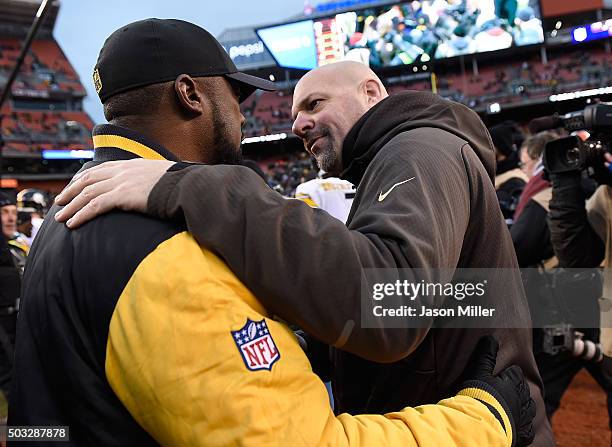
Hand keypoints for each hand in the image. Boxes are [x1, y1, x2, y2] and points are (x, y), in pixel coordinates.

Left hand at [54, 159, 174, 227]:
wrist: (188, 187)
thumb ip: (152, 180)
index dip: (84, 178)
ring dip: (71, 206)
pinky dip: (81, 214)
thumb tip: (155, 188)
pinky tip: (73, 223)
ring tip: (61, 218)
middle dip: (71, 191)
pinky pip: (95, 205)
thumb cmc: (182, 186)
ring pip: (87, 193)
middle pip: (89, 179)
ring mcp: (122, 181)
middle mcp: (123, 170)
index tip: (75, 186)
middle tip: (60, 202)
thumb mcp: (164, 177)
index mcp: (132, 164)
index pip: (101, 169)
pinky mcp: (123, 195)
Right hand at [458, 336, 535, 446]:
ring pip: (529, 409)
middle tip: (503, 391)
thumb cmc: (478, 395)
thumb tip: (491, 339)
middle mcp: (523, 399)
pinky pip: (527, 429)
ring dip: (522, 407)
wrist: (479, 423)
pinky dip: (524, 427)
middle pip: (524, 390)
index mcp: (514, 382)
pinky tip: (518, 426)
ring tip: (513, 407)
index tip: (499, 376)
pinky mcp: (522, 434)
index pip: (515, 373)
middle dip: (516, 389)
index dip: (507, 374)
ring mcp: (524, 417)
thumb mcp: (478, 370)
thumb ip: (485, 355)